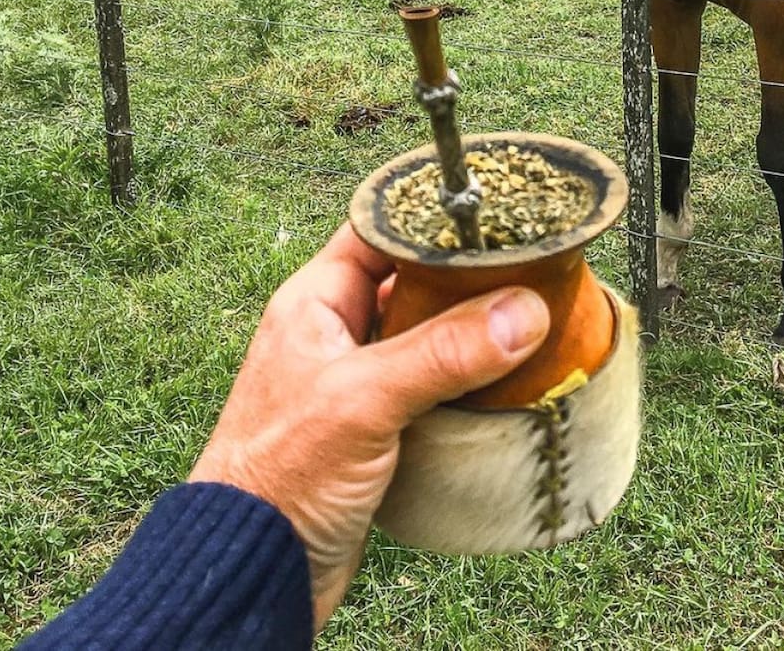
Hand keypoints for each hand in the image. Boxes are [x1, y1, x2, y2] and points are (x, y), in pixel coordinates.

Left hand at [189, 222, 549, 628]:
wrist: (251, 570)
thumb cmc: (278, 476)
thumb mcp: (363, 401)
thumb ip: (441, 352)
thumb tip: (523, 311)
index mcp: (315, 302)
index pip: (380, 232)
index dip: (431, 218)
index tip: (495, 213)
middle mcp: (336, 331)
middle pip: (413, 282)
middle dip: (467, 277)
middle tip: (530, 266)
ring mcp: (356, 380)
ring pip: (428, 335)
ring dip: (472, 333)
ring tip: (532, 318)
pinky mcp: (377, 427)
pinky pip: (432, 384)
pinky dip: (467, 381)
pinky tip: (506, 380)